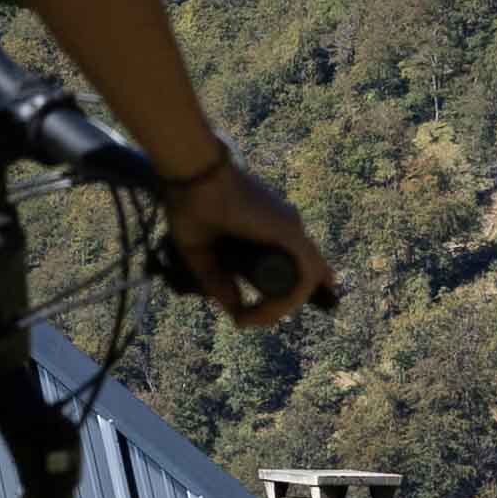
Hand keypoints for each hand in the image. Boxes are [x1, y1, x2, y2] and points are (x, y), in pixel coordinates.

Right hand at [160, 155, 329, 322]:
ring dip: (280, 308)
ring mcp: (292, 230)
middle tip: (248, 319)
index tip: (255, 315)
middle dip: (278, 307)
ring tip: (251, 319)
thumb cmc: (191, 207)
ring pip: (305, 281)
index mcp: (268, 231)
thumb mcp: (203, 258)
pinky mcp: (291, 232)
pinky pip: (305, 277)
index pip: (292, 267)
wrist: (190, 178)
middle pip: (300, 278)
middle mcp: (286, 230)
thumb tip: (237, 316)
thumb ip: (219, 285)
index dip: (285, 295)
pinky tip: (262, 313)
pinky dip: (287, 300)